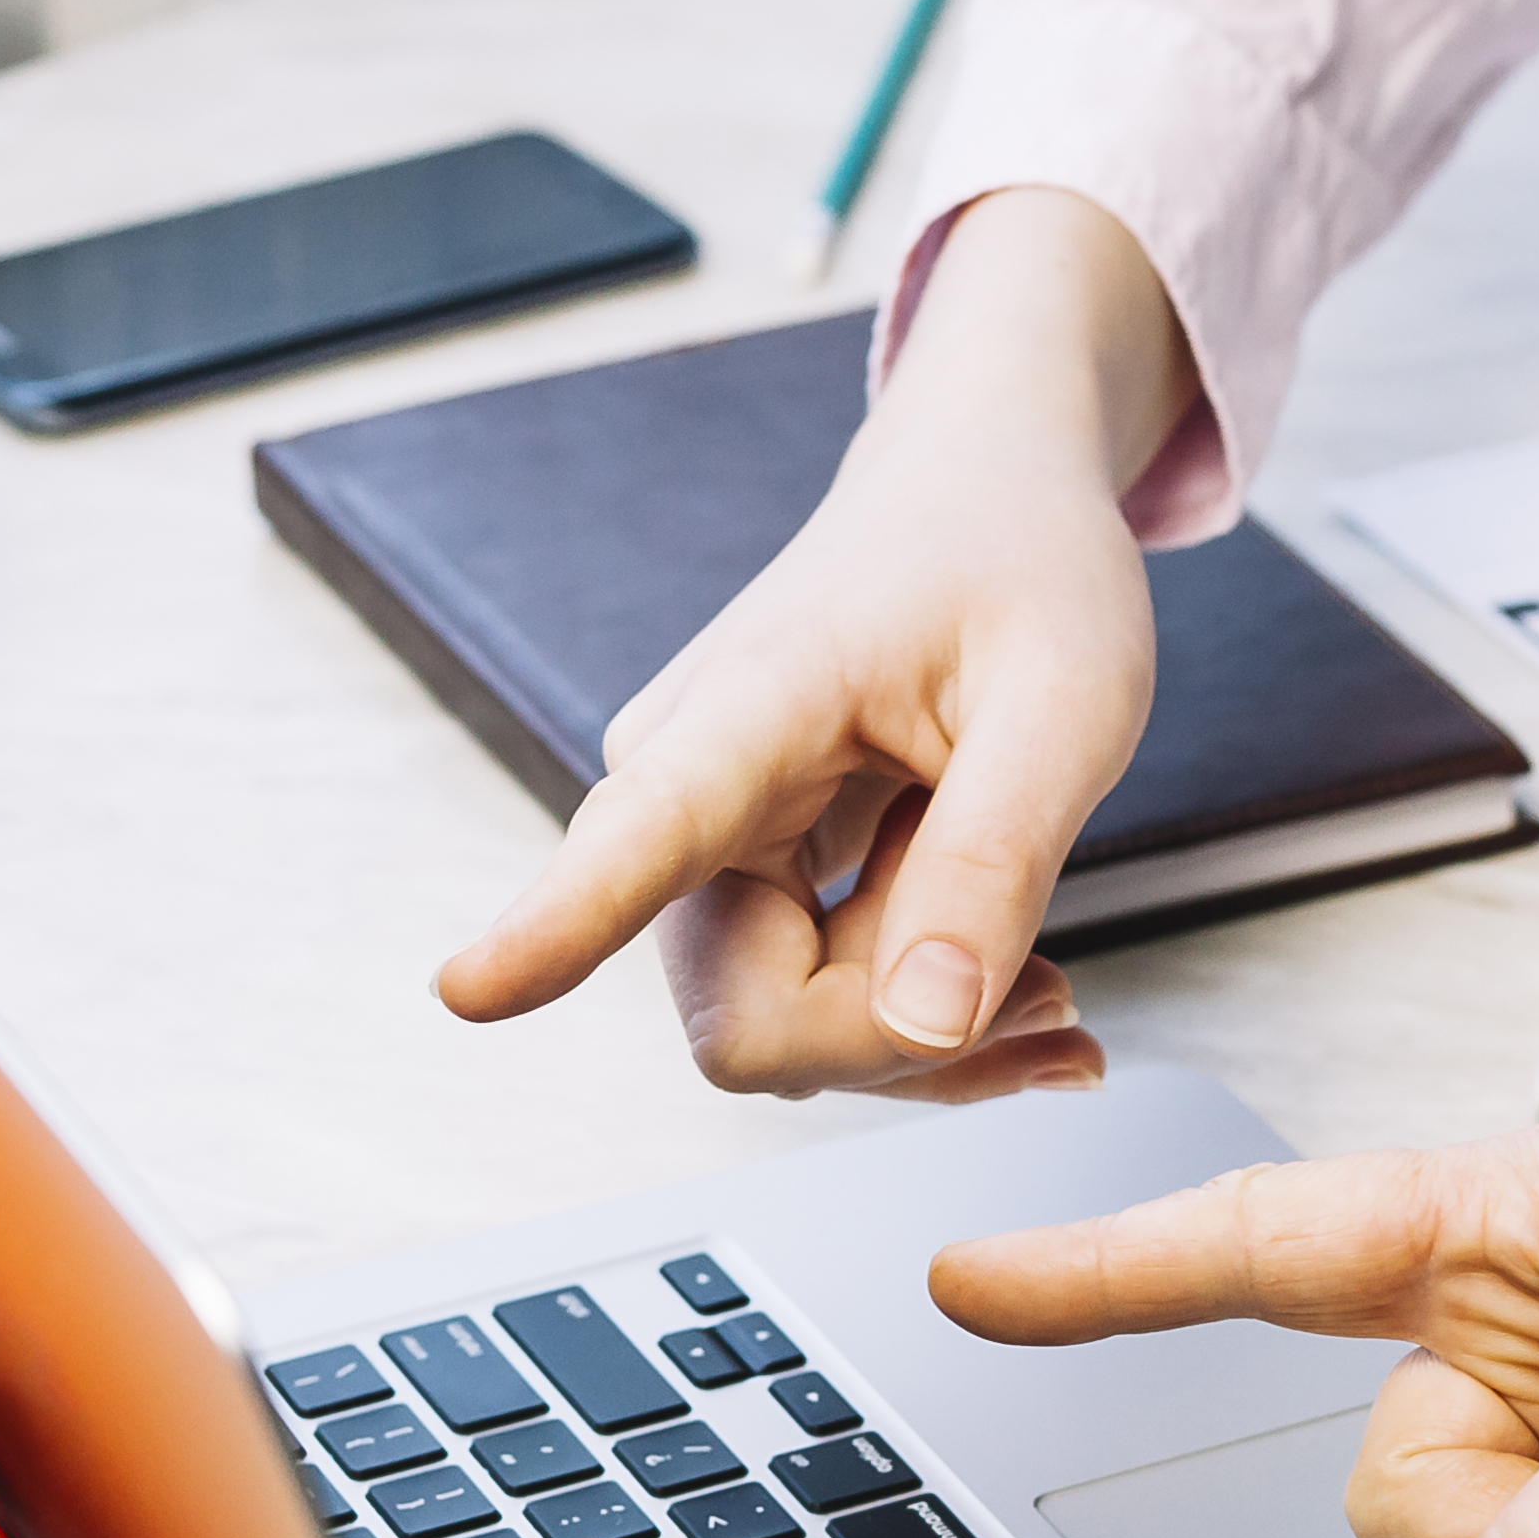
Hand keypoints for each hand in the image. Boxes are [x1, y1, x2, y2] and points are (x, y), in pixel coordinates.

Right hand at [432, 190, 1194, 1101]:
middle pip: (747, 1020)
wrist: (979, 495)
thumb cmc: (1021, 567)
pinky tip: (1017, 989)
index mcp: (752, 708)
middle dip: (897, 1042)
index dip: (558, 926)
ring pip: (781, 1033)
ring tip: (1045, 974)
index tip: (469, 987)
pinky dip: (919, 1027)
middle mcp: (682, 786)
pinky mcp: (733, 884)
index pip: (641, 834)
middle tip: (1053, 991)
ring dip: (922, 1040)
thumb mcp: (1069, 697)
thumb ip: (996, 858)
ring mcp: (697, 847)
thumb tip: (921, 1026)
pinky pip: (803, 1016)